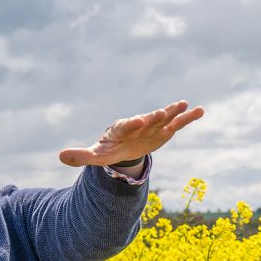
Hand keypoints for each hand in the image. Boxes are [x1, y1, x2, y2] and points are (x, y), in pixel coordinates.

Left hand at [59, 100, 203, 166]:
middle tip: (162, 112)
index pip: (125, 126)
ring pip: (163, 118)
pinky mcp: (164, 131)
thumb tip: (61, 156)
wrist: (122, 147)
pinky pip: (177, 124)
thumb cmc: (108, 150)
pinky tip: (200, 110)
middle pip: (146, 120)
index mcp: (120, 129)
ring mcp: (152, 126)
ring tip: (185, 104)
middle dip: (153, 117)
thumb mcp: (95, 156)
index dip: (131, 124)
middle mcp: (138, 125)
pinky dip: (187, 118)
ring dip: (173, 112)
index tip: (137, 121)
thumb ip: (80, 155)